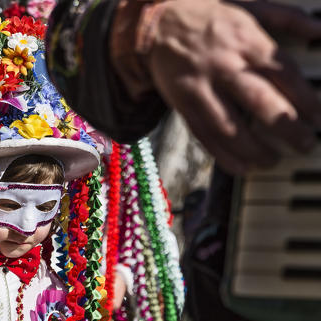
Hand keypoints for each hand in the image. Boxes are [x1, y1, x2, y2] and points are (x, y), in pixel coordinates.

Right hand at [145, 0, 320, 174]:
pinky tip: (242, 166)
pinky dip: (223, 156)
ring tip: (272, 160)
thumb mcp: (248, 5)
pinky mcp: (182, 105)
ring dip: (255, 150)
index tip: (318, 119)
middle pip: (260, 102)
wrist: (155, 23)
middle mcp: (223, 66)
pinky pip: (204, 136)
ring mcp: (200, 88)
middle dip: (287, 129)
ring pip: (229, 127)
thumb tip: (319, 31)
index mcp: (245, 41)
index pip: (283, 75)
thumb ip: (286, 17)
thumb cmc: (206, 15)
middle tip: (304, 144)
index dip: (306, 101)